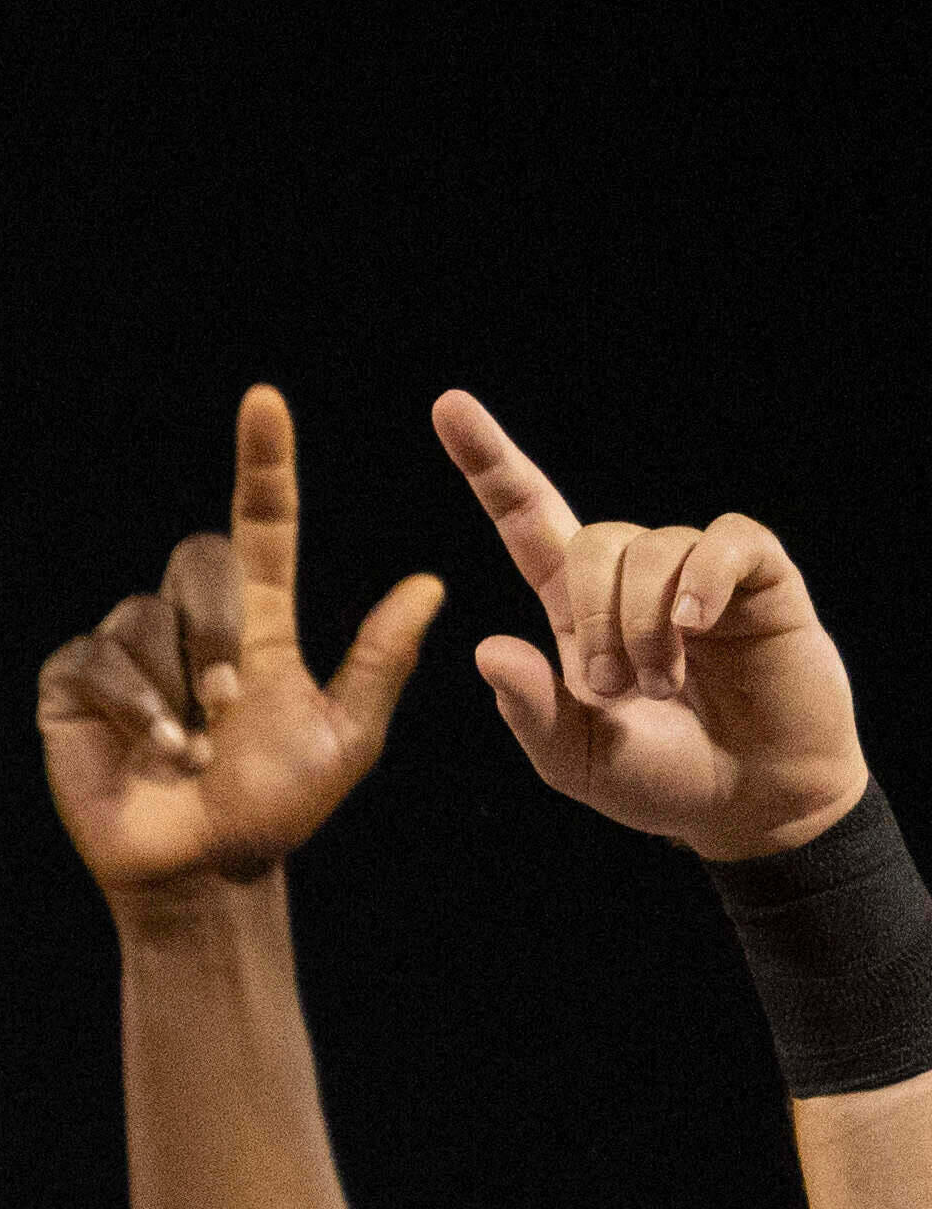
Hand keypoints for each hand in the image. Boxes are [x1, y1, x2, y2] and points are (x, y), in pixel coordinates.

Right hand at [33, 387, 446, 909]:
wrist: (202, 873)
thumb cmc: (274, 812)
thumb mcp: (345, 738)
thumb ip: (378, 661)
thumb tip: (431, 584)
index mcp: (257, 624)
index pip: (260, 524)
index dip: (263, 463)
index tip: (264, 403)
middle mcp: (189, 626)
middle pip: (199, 563)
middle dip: (217, 630)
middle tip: (231, 708)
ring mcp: (128, 655)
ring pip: (146, 618)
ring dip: (178, 686)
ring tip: (193, 747)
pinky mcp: (75, 687)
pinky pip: (98, 659)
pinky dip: (134, 705)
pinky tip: (154, 749)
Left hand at [442, 390, 872, 859]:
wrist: (750, 802)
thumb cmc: (661, 778)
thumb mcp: (575, 759)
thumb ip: (530, 711)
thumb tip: (487, 648)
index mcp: (574, 611)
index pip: (525, 518)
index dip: (489, 463)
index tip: (448, 406)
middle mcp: (633, 578)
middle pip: (591, 538)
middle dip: (590, 618)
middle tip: (613, 689)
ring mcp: (698, 574)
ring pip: (652, 547)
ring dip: (646, 626)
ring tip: (666, 684)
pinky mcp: (760, 576)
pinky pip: (724, 541)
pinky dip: (704, 583)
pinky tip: (701, 629)